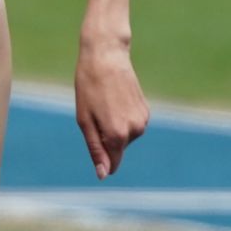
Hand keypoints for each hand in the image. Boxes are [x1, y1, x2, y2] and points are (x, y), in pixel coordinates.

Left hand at [74, 35, 148, 179]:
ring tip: (105, 103)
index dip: (100, 157)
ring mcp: (143, 120)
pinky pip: (131, 125)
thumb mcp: (85, 121)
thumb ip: (96, 150)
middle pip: (117, 149)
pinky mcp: (146, 111)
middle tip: (95, 112)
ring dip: (114, 127)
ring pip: (125, 137)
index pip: (112, 163)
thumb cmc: (89, 87)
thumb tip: (103, 174)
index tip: (93, 136)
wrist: (107, 56)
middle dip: (105, 138)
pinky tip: (115, 99)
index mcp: (117, 135)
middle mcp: (135, 130)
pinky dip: (122, 118)